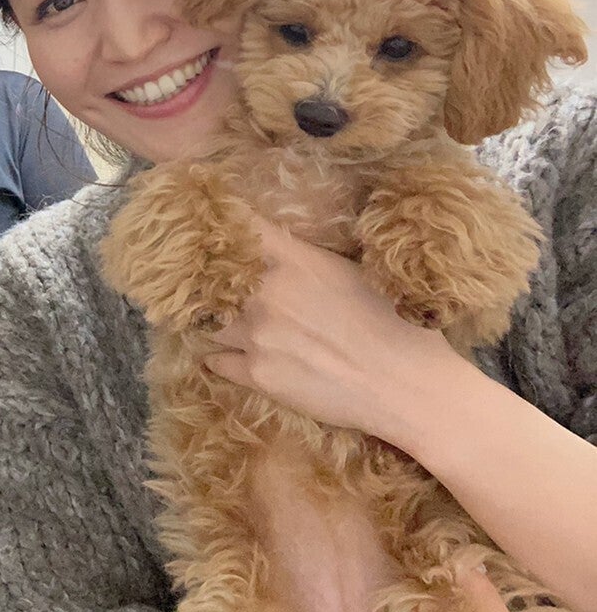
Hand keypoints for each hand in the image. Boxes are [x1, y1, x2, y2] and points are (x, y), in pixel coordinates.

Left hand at [201, 219, 460, 436]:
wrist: (408, 386)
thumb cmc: (396, 325)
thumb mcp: (354, 274)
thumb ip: (307, 259)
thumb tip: (282, 248)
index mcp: (292, 261)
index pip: (239, 227)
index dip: (223, 224)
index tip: (213, 225)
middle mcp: (264, 293)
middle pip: (210, 276)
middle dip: (207, 277)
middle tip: (203, 279)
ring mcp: (256, 335)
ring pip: (207, 320)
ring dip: (211, 319)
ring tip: (213, 318)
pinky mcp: (257, 375)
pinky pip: (217, 361)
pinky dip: (219, 357)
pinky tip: (225, 355)